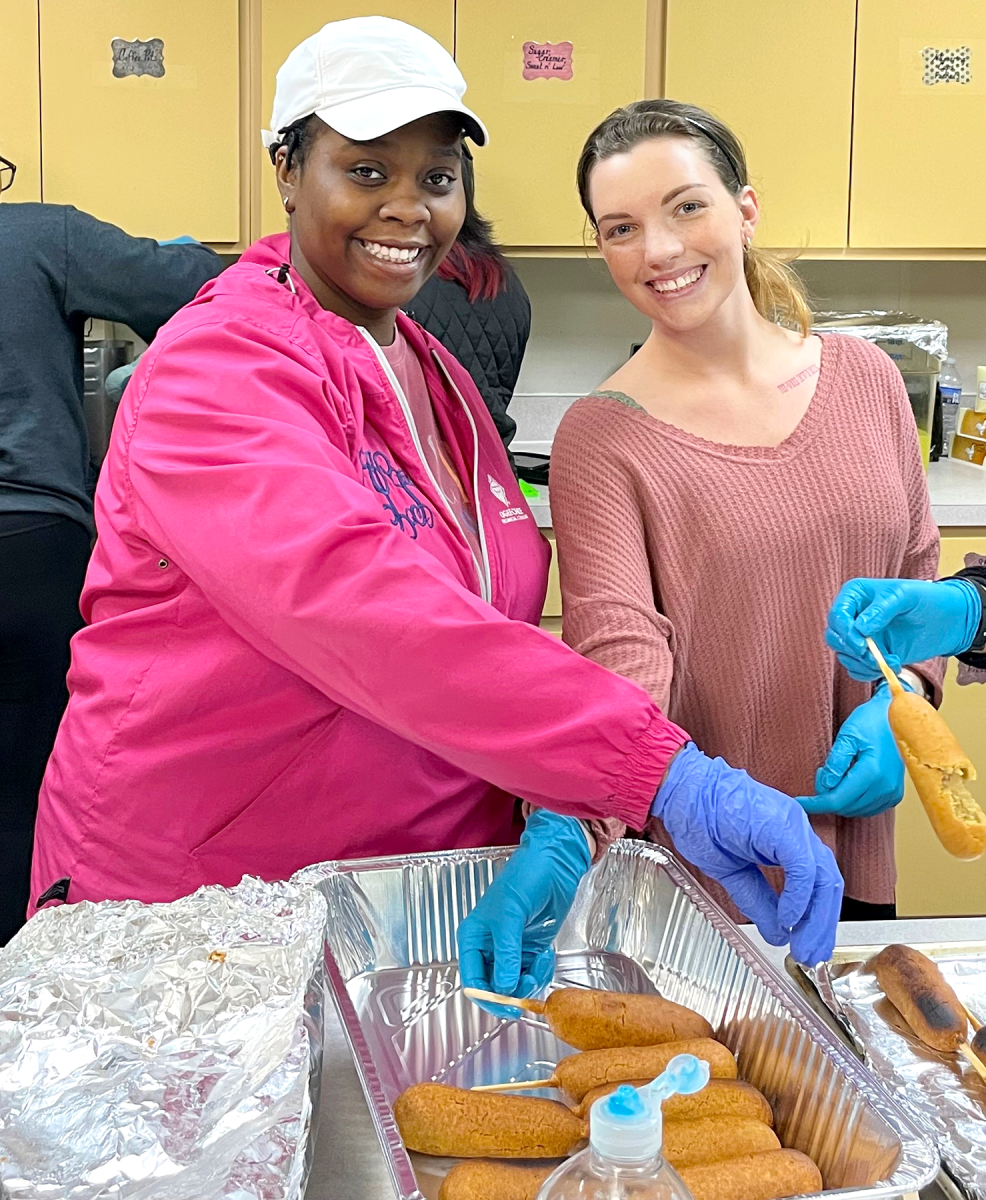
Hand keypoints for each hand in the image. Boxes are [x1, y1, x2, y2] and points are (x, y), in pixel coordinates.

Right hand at [457, 809, 590, 1001]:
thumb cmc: (525, 877)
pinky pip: (532, 974)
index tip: (506, 1005)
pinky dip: (541, 973)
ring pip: (514, 984)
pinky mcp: (530, 948)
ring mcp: (511, 949)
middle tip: (528, 987)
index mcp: (473, 938)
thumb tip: (503, 986)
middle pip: (494, 986)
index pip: (473, 980)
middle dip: (512, 991)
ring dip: (530, 981)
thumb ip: (506, 953)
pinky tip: (545, 956)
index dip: (487, 997)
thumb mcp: (510, 916)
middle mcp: (489, 947)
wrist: (555, 864)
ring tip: (540, 963)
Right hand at [653, 744, 842, 966]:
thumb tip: (778, 932)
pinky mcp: (782, 826)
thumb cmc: (698, 819)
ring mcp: (792, 825)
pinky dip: (799, 896)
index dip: (817, 918)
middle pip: (827, 883)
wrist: (681, 790)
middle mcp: (796, 829)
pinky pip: (802, 867)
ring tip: (805, 946)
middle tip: (812, 955)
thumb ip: (758, 900)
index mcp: (787, 838)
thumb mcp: (732, 872)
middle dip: (822, 925)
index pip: (817, 883)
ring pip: (823, 876)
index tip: (807, 945)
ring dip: (817, 917)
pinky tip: (789, 918)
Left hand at [801, 687, 903, 818]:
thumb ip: (836, 762)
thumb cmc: (872, 721)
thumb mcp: (848, 735)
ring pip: (857, 811)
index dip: (816, 803)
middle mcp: (885, 787)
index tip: (799, 802)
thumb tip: (825, 786)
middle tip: (821, 773)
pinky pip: (870, 808)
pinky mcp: (895, 794)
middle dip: (827, 797)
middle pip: (846, 807)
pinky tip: (848, 784)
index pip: (838, 799)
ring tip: (836, 775)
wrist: (899, 716)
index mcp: (873, 772)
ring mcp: (893, 792)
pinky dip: (854, 802)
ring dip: (841, 800)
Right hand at [826, 578, 980, 679]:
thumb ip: (882, 609)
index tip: (862, 644)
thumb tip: (861, 628)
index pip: (837, 616)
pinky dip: (869, 673)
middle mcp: (853, 616)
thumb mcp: (905, 596)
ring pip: (844, 656)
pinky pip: (857, 668)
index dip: (846, 632)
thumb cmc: (927, 599)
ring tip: (890, 661)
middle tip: (873, 657)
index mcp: (855, 596)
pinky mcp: (870, 654)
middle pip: (834, 637)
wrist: (948, 619)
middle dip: (852, 651)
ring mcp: (860, 636)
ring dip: (863, 664)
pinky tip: (891, 665)